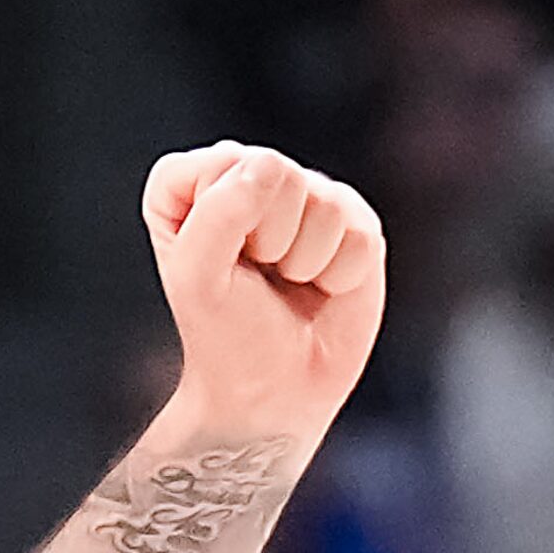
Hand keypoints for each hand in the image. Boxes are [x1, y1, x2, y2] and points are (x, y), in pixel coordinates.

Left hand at [144, 142, 386, 443]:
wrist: (275, 390)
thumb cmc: (225, 334)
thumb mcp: (198, 279)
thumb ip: (218, 215)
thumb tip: (270, 166)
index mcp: (193, 185)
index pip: (219, 162)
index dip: (220, 216)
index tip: (216, 261)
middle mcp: (252, 178)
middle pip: (276, 171)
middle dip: (267, 238)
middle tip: (256, 275)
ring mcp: (308, 196)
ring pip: (323, 204)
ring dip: (304, 260)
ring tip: (288, 283)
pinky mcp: (355, 223)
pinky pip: (360, 234)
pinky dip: (339, 275)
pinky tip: (322, 289)